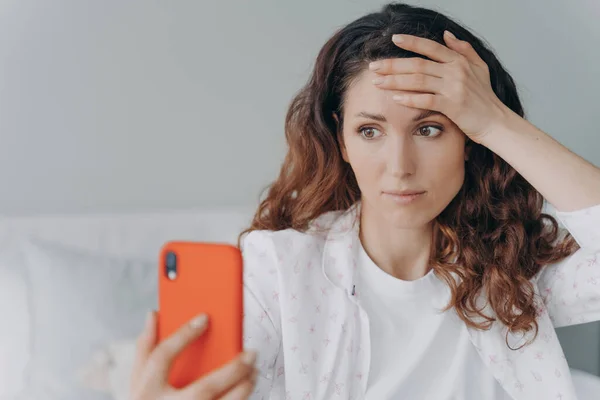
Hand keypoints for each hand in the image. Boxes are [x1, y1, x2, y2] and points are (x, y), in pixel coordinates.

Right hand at [130, 311, 257, 399]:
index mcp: (147, 390)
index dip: (183, 335)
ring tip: (253, 371)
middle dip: (231, 370)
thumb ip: (147, 347)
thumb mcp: (139, 379)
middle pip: (204, 389)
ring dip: (242, 389)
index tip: (204, 318)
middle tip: (250, 353)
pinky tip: (246, 387)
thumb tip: (154, 315)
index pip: (162, 357)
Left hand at [370, 30, 508, 143]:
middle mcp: (455, 71)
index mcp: (459, 61)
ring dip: (395, 81)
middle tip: (374, 66)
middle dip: (393, 65)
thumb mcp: (479, 68)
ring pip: (418, 80)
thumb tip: (447, 34)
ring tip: (377, 82)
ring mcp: (454, 88)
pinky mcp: (452, 105)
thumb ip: (463, 50)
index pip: (431, 47)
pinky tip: (395, 99)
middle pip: (418, 64)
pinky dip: (409, 99)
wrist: (496, 122)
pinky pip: (425, 100)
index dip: (412, 42)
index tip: (394, 38)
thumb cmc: (485, 98)